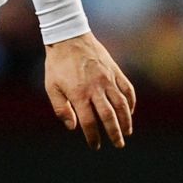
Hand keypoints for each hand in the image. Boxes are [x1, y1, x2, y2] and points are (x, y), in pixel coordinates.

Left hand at [44, 32, 135, 150]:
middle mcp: (96, 88)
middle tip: (118, 144)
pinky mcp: (115, 71)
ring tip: (127, 132)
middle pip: (109, 116)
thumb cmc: (57, 64)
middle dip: (115, 133)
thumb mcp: (51, 86)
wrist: (69, 37)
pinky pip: (127, 89)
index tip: (95, 145)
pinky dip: (131, 102)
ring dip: (126, 121)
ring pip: (122, 105)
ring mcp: (108, 79)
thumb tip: (72, 127)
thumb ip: (60, 108)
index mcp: (79, 94)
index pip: (89, 122)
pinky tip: (130, 111)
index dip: (93, 136)